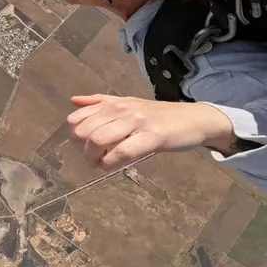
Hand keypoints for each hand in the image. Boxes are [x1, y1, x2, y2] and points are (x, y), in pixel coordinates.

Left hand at [66, 94, 236, 169]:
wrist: (193, 118)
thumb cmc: (157, 114)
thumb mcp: (127, 103)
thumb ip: (99, 102)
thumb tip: (73, 101)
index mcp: (112, 103)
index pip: (76, 119)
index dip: (74, 137)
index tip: (83, 147)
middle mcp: (121, 109)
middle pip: (83, 131)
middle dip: (82, 151)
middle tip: (92, 159)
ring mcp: (136, 122)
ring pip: (99, 139)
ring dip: (94, 158)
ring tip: (101, 164)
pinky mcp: (153, 136)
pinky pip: (124, 151)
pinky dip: (112, 163)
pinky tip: (113, 166)